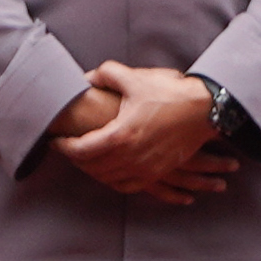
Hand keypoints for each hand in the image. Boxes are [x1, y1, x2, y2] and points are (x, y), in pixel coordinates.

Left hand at [50, 63, 233, 202]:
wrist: (205, 109)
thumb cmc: (169, 92)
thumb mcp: (134, 78)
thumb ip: (106, 75)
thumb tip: (87, 77)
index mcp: (121, 134)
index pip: (82, 150)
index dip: (64, 147)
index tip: (56, 140)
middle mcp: (132, 156)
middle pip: (92, 167)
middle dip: (76, 159)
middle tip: (67, 148)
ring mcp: (146, 168)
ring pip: (109, 179)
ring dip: (93, 171)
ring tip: (84, 159)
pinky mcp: (157, 171)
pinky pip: (129, 186)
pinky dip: (114, 181)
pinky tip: (109, 173)